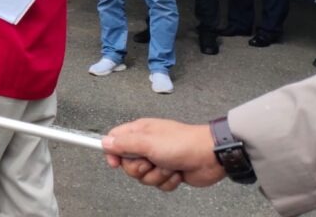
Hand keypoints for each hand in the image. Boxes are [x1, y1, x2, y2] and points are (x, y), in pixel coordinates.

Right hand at [102, 118, 225, 190]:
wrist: (210, 156)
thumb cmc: (182, 143)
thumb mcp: (148, 142)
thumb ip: (124, 143)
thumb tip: (105, 142)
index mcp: (140, 132)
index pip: (115, 140)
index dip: (112, 152)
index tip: (115, 163)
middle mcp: (147, 145)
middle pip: (128, 164)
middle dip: (141, 168)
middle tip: (152, 161)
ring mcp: (158, 159)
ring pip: (144, 177)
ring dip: (157, 175)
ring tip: (169, 165)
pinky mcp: (169, 172)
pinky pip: (158, 184)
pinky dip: (168, 181)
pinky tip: (177, 173)